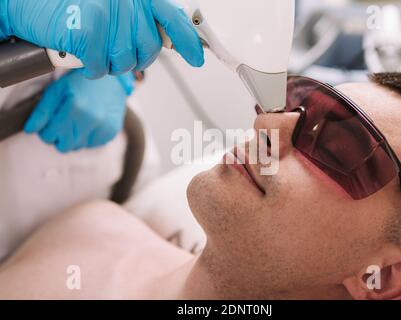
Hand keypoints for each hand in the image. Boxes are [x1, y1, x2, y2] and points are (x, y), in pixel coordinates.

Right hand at [0, 0, 203, 77]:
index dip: (188, 40)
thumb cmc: (69, 8)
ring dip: (108, 63)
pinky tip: (78, 53)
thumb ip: (139, 20)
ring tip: (91, 47)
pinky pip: (99, 67)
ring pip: (125, 62)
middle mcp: (124, 0)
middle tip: (112, 50)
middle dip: (134, 58)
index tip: (198, 57)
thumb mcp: (112, 9)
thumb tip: (169, 40)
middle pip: (148, 49)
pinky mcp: (88, 31)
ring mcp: (106, 14)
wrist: (25, 4)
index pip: (172, 17)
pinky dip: (88, 68)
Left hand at [24, 70, 132, 152]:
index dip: (46, 130)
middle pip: (64, 146)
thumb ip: (42, 111)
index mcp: (74, 107)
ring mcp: (103, 127)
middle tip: (62, 124)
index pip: (49, 136)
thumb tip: (30, 130)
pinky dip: (87, 137)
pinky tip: (89, 124)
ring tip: (77, 122)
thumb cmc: (80, 83)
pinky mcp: (111, 133)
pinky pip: (91, 145)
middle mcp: (91, 119)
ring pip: (77, 147)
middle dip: (59, 137)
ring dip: (73, 138)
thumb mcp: (57, 90)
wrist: (110, 81)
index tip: (51, 121)